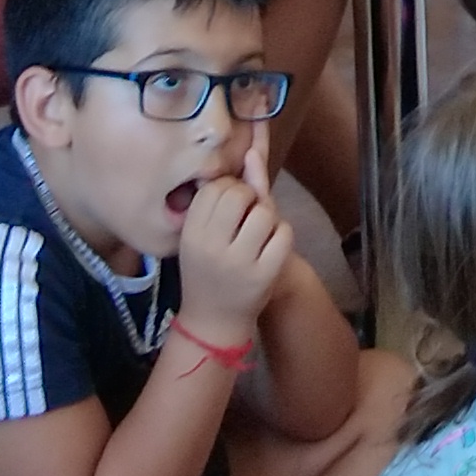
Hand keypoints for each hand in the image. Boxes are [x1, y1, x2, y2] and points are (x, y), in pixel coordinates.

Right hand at [173, 137, 294, 343]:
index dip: (228, 189)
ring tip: (256, 234)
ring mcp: (238, 262)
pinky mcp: (264, 275)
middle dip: (248, 198)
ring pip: (265, 212)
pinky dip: (281, 234)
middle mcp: (211, 247)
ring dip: (267, 217)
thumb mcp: (206, 232)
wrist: (213, 322)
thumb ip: (229, 193)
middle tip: (245, 218)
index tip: (229, 206)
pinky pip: (284, 233)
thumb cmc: (208, 268)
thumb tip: (253, 152)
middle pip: (239, 195)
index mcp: (191, 233)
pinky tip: (270, 247)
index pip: (214, 187)